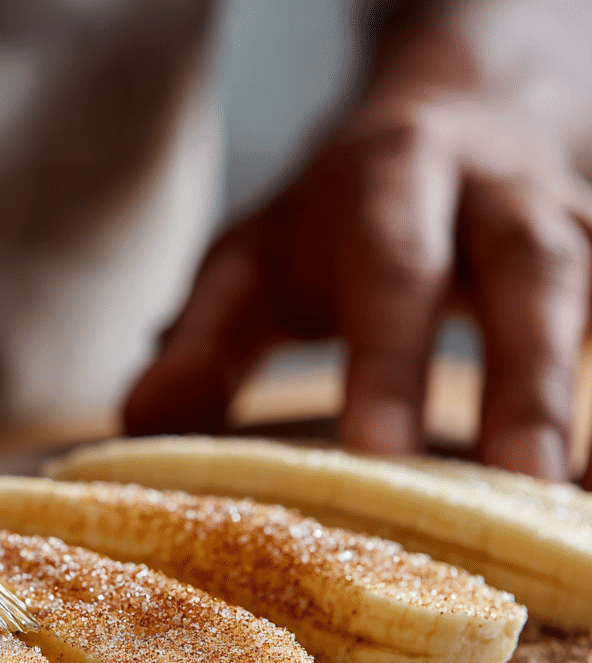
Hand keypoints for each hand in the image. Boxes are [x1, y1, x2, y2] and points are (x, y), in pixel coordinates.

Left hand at [125, 2, 591, 485]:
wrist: (463, 119)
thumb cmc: (342, 217)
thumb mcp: (256, 261)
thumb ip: (203, 338)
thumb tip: (138, 428)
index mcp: (395, 183)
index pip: (393, 270)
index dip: (390, 362)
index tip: (375, 458)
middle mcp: (500, 196)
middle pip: (532, 279)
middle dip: (524, 388)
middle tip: (515, 495)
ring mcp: (574, 225)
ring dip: (588, 410)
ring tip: (573, 520)